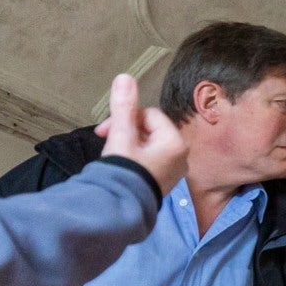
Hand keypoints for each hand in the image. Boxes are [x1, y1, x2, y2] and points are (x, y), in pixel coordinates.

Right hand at [97, 73, 187, 194]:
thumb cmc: (123, 172)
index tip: (105, 129)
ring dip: (127, 143)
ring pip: (147, 144)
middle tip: (106, 139)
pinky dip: (133, 157)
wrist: (118, 209)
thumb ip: (124, 106)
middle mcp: (180, 157)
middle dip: (125, 130)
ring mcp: (173, 171)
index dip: (126, 117)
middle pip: (150, 129)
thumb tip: (125, 76)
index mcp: (175, 143)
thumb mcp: (121, 135)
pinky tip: (120, 164)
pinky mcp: (162, 182)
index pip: (150, 115)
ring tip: (112, 154)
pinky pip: (149, 159)